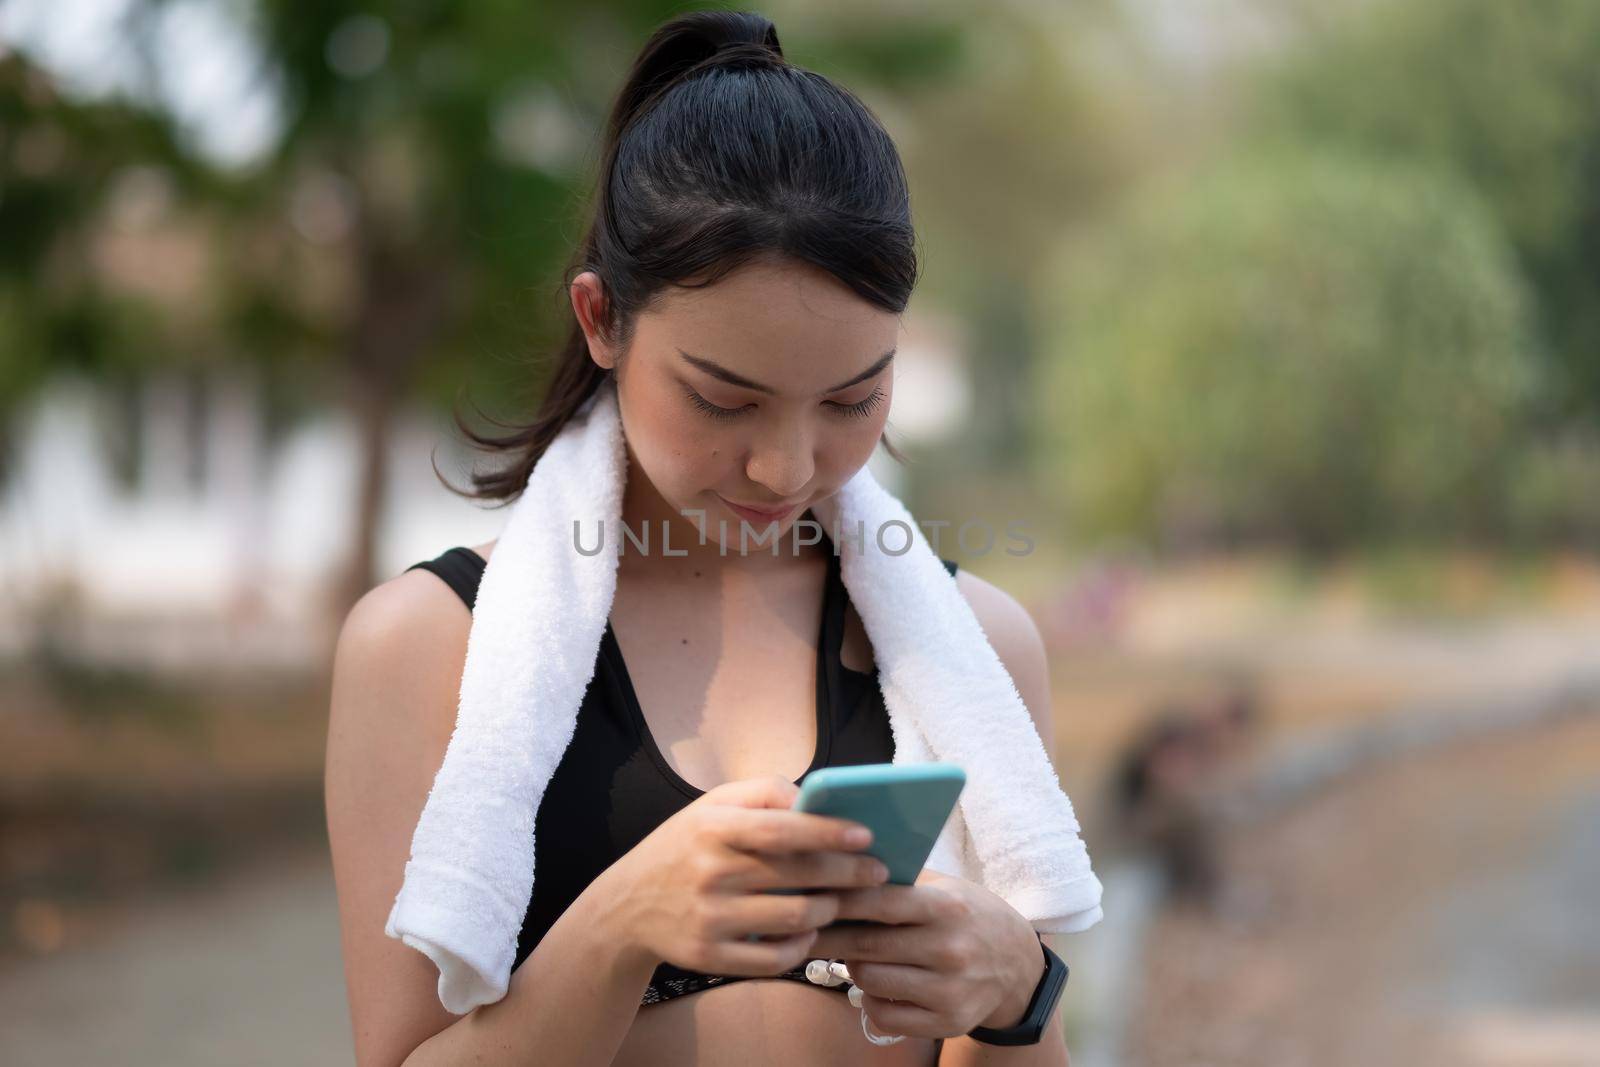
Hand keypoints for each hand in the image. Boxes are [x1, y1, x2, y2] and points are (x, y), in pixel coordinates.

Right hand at [608, 775, 891, 976]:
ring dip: (830, 908)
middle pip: (796, 876)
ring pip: (793, 918)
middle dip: (848, 874)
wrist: (626, 906)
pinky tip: (812, 930)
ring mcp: (708, 920)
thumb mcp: (711, 806)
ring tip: (843, 899)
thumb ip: (764, 792)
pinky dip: (803, 945)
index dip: (827, 832)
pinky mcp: (709, 957)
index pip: (779, 829)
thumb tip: (816, 799)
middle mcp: (709, 874)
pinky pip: (775, 958)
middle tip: (878, 872)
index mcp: (711, 829)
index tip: (865, 834)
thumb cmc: (686, 847)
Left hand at [808, 869, 1045, 1039]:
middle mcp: (950, 951)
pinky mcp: (947, 1023)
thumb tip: (842, 868)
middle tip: (805, 927)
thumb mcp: (946, 888)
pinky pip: (884, 1015)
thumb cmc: (968, 916)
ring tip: (852, 952)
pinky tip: (876, 985)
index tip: (810, 895)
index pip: (881, 903)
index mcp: (947, 909)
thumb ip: (901, 880)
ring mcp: (949, 991)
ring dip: (851, 966)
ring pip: (869, 981)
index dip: (840, 899)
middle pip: (867, 945)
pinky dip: (869, 999)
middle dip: (827, 935)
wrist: (1017, 966)